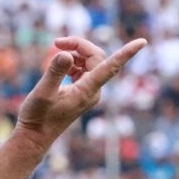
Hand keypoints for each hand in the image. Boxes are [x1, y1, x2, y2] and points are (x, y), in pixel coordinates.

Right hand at [14, 36, 146, 149]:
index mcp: (87, 91)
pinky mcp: (81, 92)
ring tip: (55, 51)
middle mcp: (92, 91)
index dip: (127, 53)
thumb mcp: (43, 92)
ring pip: (91, 62)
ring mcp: (88, 92)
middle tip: (56, 41)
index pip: (111, 67)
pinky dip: (73, 62)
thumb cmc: (37, 117)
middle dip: (79, 45)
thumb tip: (65, 53)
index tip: (142, 41)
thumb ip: (55, 72)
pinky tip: (60, 65)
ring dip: (75, 52)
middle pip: (97, 58)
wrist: (35, 136)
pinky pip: (84, 70)